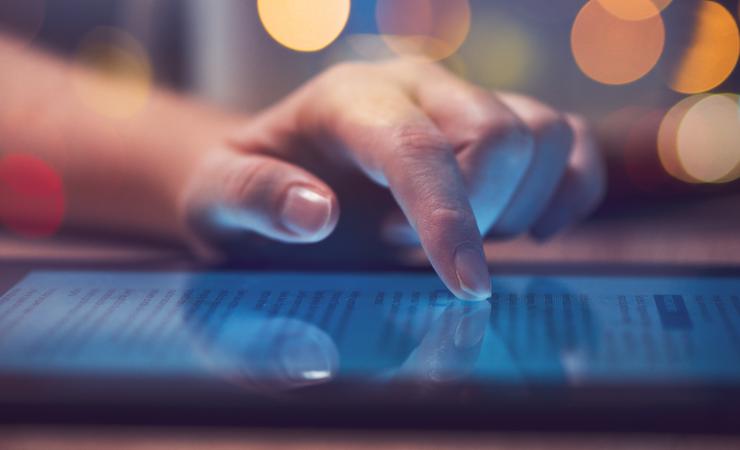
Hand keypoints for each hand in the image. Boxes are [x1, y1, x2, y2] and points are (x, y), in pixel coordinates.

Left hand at [179, 60, 604, 299]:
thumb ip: (254, 198)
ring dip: (518, 206)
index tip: (462, 288)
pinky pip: (569, 142)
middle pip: (501, 134)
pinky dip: (570, 190)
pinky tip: (528, 228)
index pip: (418, 147)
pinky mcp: (495, 125)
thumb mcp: (218, 198)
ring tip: (457, 236)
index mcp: (349, 98)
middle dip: (479, 215)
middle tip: (414, 251)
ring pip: (546, 135)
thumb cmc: (248, 189)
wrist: (275, 171)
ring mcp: (461, 101)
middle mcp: (416, 86)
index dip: (449, 219)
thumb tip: (315, 214)